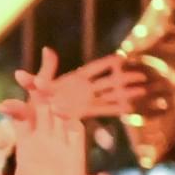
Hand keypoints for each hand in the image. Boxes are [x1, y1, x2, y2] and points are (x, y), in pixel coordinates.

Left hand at [15, 51, 146, 123]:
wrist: (32, 124)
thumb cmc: (31, 102)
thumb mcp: (36, 87)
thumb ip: (41, 73)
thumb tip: (47, 50)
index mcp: (73, 79)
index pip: (94, 69)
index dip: (107, 64)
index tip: (121, 59)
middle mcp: (82, 90)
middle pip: (107, 83)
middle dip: (124, 80)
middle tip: (142, 76)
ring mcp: (85, 103)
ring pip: (110, 96)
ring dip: (125, 93)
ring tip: (143, 90)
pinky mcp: (85, 116)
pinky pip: (103, 111)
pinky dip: (116, 109)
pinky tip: (130, 108)